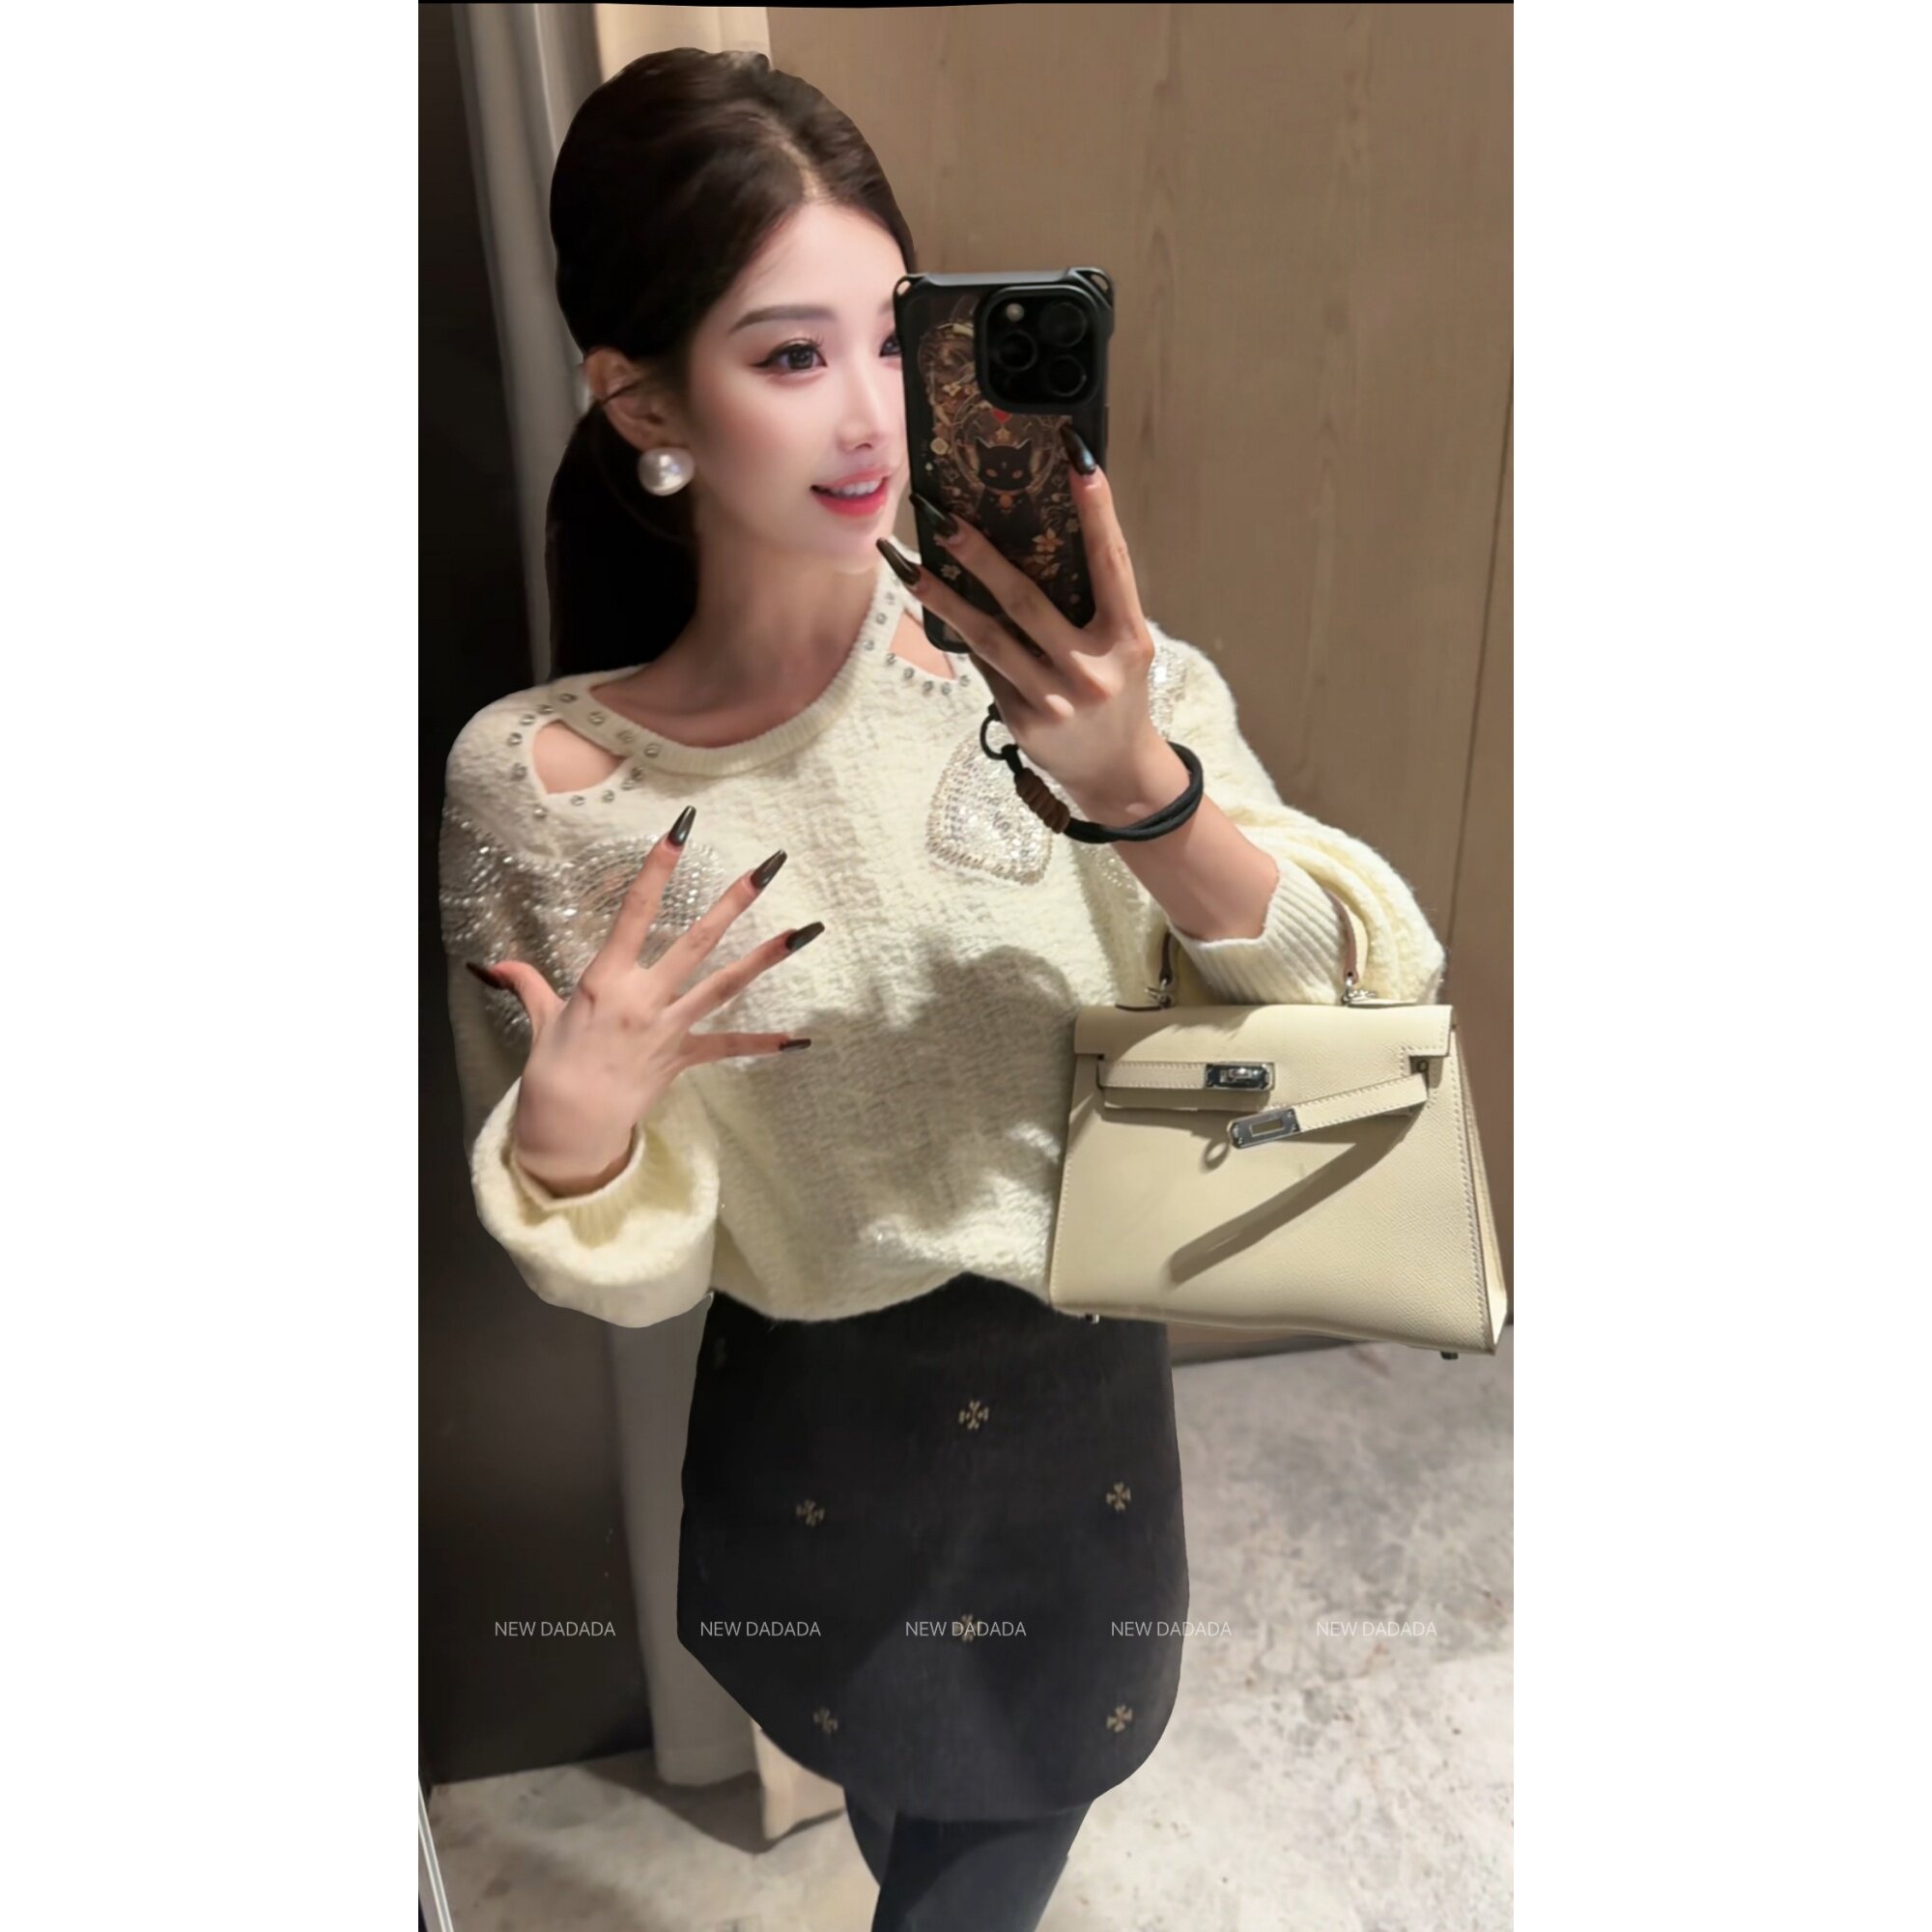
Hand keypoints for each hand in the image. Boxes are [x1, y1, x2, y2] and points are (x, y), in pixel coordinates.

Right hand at [475, 826, 819, 1194]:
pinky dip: (763, 1044)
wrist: (568, 1126)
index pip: (635, 913)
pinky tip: (798, 1040)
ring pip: (724, 984)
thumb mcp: (542, 1019)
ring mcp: (668, 1027)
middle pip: (696, 941)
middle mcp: (644, 997)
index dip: (657, 870)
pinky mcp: (682, 1058)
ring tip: (803, 932)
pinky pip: (728, 1048)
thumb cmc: (552, 1069)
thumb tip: (494, 964)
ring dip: (764, 957)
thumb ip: (527, 984)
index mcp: (606, 979)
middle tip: (767, 868)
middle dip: (734, 902)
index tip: (679, 833)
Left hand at [900, 452, 1181, 819]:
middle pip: (1027, 602)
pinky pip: (984, 667)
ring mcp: (1055, 698)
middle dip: (980, 557)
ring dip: (944, 598)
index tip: (1078, 459)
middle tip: (944, 519)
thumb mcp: (1122, 649)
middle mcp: (1092, 669)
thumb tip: (1036, 542)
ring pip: (989, 638)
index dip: (1097, 511)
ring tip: (910, 566)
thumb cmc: (1117, 695)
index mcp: (1127, 639)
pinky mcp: (1024, 720)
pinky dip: (958, 635)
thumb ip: (1092, 606)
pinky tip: (928, 607)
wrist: (1118, 774)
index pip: (1111, 563)